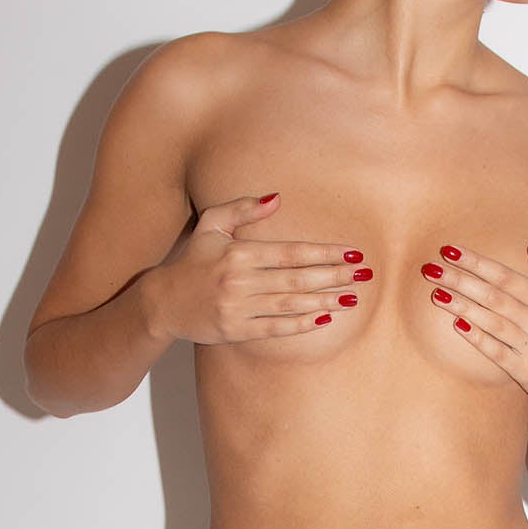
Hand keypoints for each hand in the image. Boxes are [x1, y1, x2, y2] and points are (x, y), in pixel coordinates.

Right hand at [150, 192, 370, 343]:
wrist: (162, 302)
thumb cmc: (191, 261)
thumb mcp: (211, 226)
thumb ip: (243, 209)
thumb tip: (277, 198)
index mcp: (239, 252)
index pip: (292, 252)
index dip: (325, 253)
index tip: (352, 254)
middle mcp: (240, 279)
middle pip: (298, 277)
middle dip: (334, 276)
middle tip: (364, 275)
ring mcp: (239, 307)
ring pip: (291, 303)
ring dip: (325, 301)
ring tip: (351, 298)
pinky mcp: (236, 331)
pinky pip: (276, 328)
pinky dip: (301, 323)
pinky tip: (324, 318)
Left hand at [419, 240, 527, 406]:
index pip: (505, 275)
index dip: (476, 262)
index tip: (450, 250)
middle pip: (494, 296)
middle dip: (460, 281)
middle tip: (431, 269)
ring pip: (493, 322)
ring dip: (463, 306)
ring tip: (437, 294)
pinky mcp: (525, 370)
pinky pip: (497, 352)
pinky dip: (478, 338)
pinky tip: (457, 324)